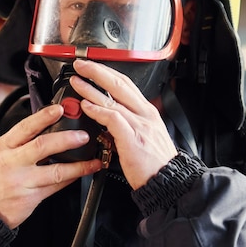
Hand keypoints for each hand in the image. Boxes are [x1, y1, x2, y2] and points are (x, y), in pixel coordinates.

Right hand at [0, 104, 102, 228]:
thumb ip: (21, 140)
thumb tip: (48, 123)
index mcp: (3, 146)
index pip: (25, 127)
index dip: (43, 117)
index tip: (59, 109)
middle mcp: (12, 163)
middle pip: (42, 146)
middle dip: (66, 139)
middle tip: (83, 135)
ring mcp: (22, 181)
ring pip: (55, 171)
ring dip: (78, 165)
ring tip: (92, 159)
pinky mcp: (30, 198)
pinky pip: (56, 187)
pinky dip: (71, 179)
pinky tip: (81, 173)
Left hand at [70, 59, 176, 188]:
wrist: (169, 182)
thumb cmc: (155, 164)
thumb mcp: (145, 136)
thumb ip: (129, 123)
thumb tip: (109, 115)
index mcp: (147, 112)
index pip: (126, 84)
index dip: (107, 72)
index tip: (92, 66)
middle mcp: (144, 114)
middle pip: (119, 84)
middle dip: (97, 71)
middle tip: (80, 65)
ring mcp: (139, 125)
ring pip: (113, 99)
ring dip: (91, 89)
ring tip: (77, 82)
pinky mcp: (133, 138)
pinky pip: (113, 119)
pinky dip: (98, 110)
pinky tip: (86, 106)